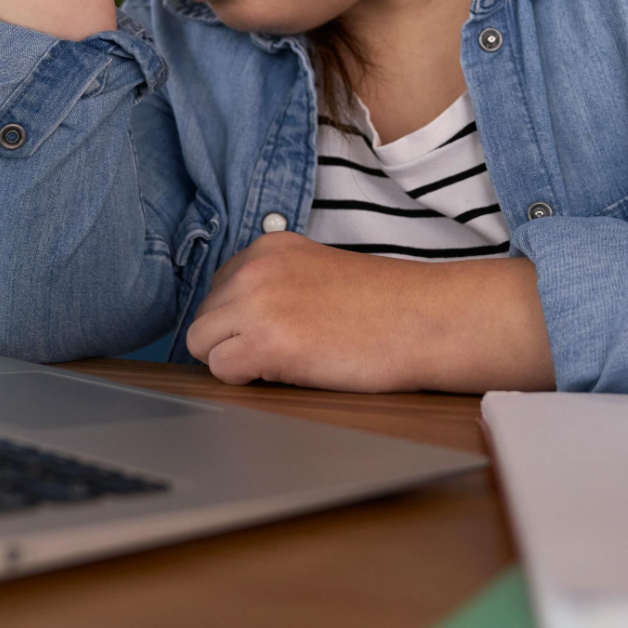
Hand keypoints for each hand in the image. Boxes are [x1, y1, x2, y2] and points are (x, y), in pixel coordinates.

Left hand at [184, 233, 555, 393]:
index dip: (242, 320)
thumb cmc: (383, 306)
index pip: (218, 291)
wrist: (424, 320)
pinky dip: (247, 380)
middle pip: (205, 319)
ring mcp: (257, 303)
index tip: (279, 329)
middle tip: (285, 349)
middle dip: (234, 340)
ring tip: (286, 361)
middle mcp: (254, 269)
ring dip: (236, 360)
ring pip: (203, 345)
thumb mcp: (316, 272)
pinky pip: (222, 371)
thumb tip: (236, 320)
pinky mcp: (266, 342)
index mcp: (267, 247)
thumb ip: (273, 284)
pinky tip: (289, 371)